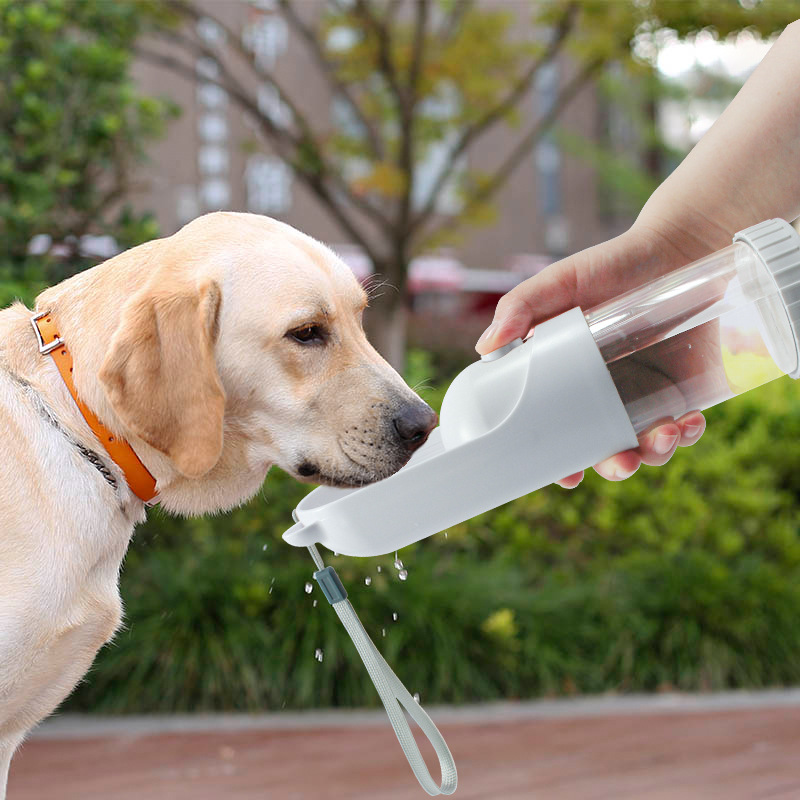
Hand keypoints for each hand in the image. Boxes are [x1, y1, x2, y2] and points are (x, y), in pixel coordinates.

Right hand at [475, 222, 710, 487]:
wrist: (677, 248)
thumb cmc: (612, 265)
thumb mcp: (560, 283)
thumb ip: (520, 308)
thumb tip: (484, 348)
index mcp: (570, 381)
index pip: (559, 432)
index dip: (559, 462)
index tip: (566, 476)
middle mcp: (607, 397)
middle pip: (605, 449)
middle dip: (614, 466)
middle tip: (621, 461)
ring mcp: (649, 397)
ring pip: (648, 447)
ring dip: (655, 453)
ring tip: (664, 433)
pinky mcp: (686, 390)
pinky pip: (686, 428)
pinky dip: (688, 433)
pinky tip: (689, 420)